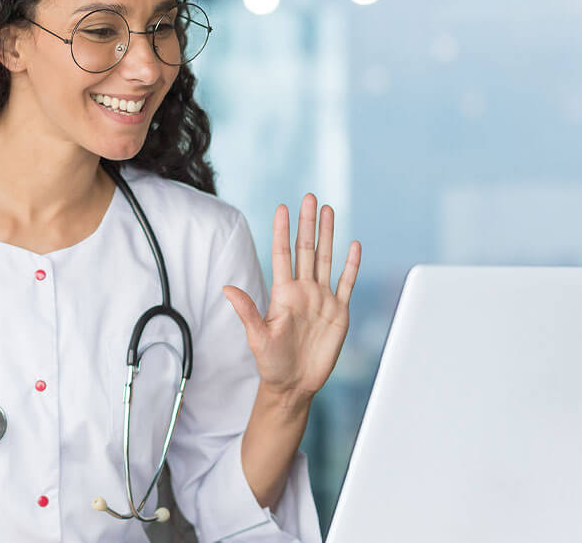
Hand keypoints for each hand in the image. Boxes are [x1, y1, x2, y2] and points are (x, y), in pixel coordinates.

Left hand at [223, 193, 361, 404]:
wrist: (294, 384)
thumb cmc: (271, 363)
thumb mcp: (258, 337)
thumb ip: (247, 311)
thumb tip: (226, 289)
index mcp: (283, 293)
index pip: (283, 254)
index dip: (283, 230)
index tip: (282, 207)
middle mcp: (303, 291)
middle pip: (306, 249)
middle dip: (308, 223)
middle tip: (310, 197)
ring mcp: (322, 299)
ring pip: (326, 259)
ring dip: (329, 235)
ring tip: (329, 210)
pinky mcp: (339, 312)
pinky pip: (347, 283)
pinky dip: (352, 265)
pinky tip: (354, 245)